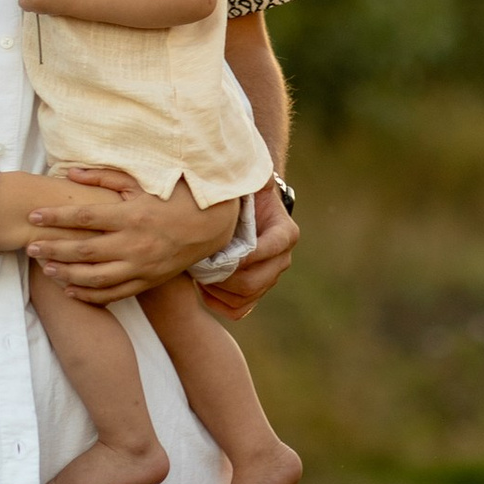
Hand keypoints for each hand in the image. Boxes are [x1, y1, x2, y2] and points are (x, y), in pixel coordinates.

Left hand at [23, 168, 237, 301]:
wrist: (209, 227)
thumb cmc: (172, 198)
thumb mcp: (141, 183)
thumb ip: (103, 178)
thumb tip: (69, 173)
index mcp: (132, 216)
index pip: (85, 217)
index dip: (56, 217)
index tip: (33, 217)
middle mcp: (135, 244)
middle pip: (85, 250)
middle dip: (54, 249)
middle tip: (30, 247)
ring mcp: (141, 266)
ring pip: (96, 277)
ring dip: (67, 274)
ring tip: (46, 268)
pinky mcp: (147, 281)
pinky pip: (114, 294)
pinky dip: (90, 295)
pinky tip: (70, 289)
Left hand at [197, 186, 299, 323]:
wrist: (242, 206)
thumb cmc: (241, 190)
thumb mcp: (247, 179)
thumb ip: (248, 174)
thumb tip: (240, 172)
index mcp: (285, 233)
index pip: (267, 251)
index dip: (241, 256)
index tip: (214, 252)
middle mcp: (282, 259)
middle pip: (255, 282)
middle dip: (223, 278)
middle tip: (199, 266)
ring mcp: (269, 278)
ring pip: (245, 299)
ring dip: (218, 290)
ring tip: (198, 274)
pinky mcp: (256, 292)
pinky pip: (238, 310)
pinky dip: (218, 304)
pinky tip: (203, 287)